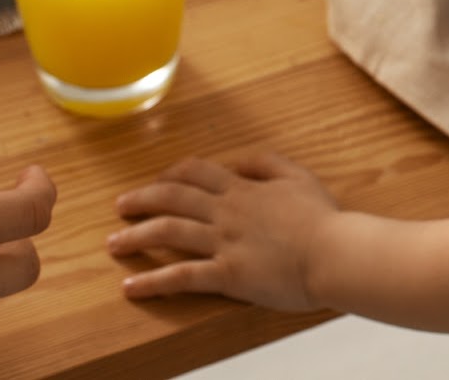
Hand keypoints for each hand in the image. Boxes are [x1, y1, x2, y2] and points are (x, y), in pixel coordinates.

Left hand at [108, 153, 338, 310]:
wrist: (335, 253)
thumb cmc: (323, 219)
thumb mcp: (299, 177)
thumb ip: (267, 163)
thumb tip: (238, 161)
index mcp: (244, 189)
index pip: (197, 172)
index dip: (172, 173)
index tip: (158, 180)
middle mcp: (227, 212)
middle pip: (173, 198)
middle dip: (142, 200)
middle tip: (120, 206)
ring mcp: (224, 243)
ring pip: (168, 233)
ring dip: (136, 237)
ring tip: (114, 243)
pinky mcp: (227, 275)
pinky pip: (181, 277)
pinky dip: (152, 282)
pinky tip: (131, 287)